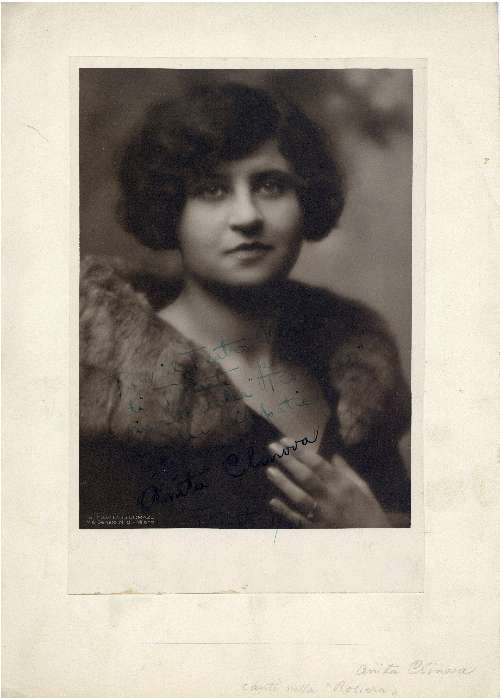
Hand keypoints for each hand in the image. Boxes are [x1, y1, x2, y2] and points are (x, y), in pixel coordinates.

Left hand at [266, 437, 389, 527]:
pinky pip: (298, 520)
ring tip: (269, 470)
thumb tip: (333, 455)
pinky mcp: (317, 530)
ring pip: (299, 497)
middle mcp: (331, 498)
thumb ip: (346, 471)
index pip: (318, 464)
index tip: (286, 440)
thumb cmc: (369, 511)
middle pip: (305, 477)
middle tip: (272, 447)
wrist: (375, 541)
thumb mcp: (362, 488)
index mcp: (343, 485)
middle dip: (287, 460)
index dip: (300, 451)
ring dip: (283, 483)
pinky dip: (284, 511)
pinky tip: (272, 501)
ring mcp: (323, 515)